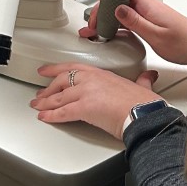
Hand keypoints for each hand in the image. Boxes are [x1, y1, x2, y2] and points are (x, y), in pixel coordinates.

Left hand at [32, 63, 161, 140]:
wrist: (145, 114)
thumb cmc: (144, 103)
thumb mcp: (142, 86)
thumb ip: (143, 80)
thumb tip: (149, 76)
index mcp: (102, 73)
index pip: (73, 67)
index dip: (56, 69)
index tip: (46, 70)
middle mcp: (91, 80)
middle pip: (61, 81)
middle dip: (48, 88)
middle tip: (39, 94)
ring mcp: (86, 92)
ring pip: (59, 96)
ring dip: (45, 103)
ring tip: (37, 107)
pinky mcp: (84, 108)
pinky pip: (62, 112)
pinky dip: (51, 115)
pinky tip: (44, 118)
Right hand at [82, 0, 186, 66]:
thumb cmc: (185, 43)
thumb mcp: (157, 36)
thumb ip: (136, 22)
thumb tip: (118, 9)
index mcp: (149, 5)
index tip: (99, 0)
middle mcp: (149, 6)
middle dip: (104, 6)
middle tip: (94, 21)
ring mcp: (149, 13)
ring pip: (124, 7)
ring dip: (109, 15)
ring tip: (97, 28)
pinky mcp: (151, 22)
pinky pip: (130, 17)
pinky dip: (118, 23)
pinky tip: (112, 31)